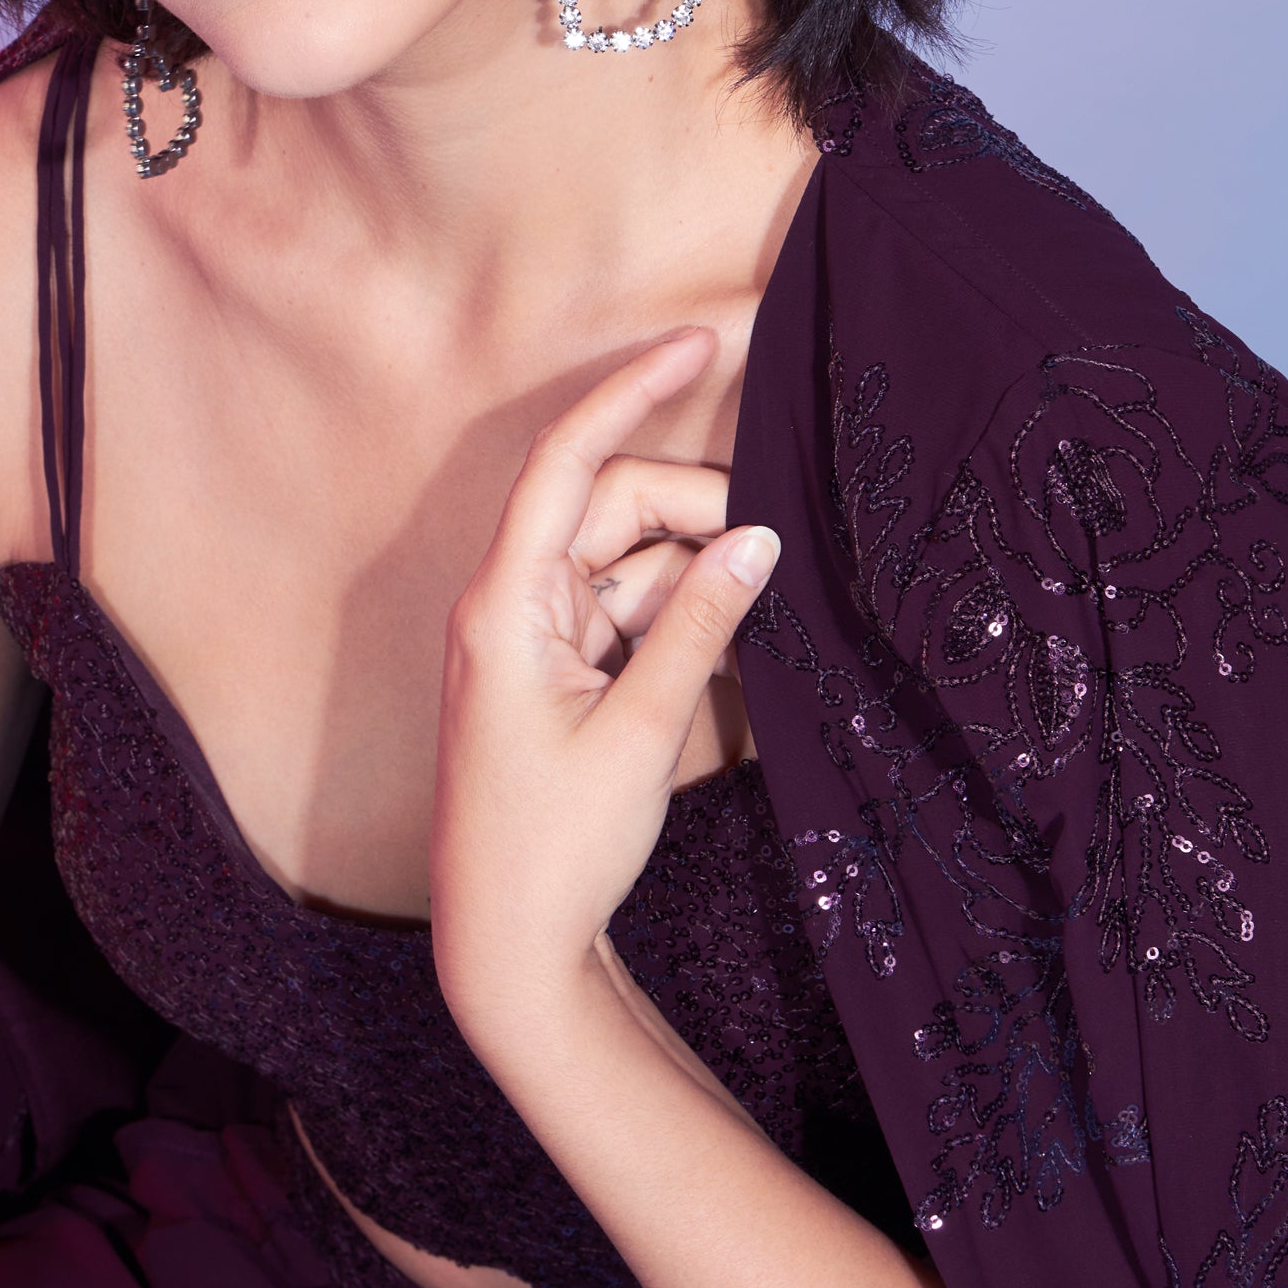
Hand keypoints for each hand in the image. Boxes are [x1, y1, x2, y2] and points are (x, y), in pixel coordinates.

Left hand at [429, 331, 778, 1037]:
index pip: (569, 462)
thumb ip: (700, 626)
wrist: (508, 945)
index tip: (699, 342)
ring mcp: (535, 639)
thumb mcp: (641, 731)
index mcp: (506, 604)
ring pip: (631, 560)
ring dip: (697, 569)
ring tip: (768, 597)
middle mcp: (512, 606)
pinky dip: (682, 613)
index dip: (631, 392)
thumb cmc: (554, 847)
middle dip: (698, 509)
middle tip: (781, 545)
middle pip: (614, 508)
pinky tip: (737, 632)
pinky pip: (630, 610)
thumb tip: (757, 537)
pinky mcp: (560, 673)